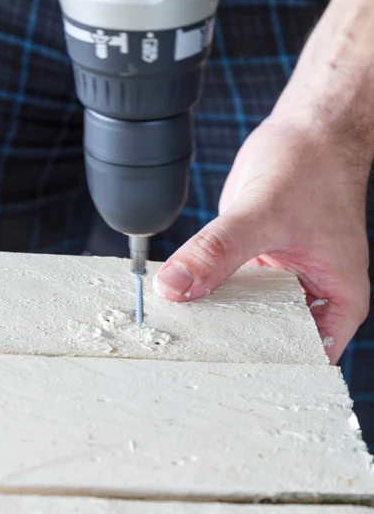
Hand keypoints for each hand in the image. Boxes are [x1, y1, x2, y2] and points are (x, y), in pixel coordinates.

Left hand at [153, 115, 370, 363]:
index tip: (220, 380)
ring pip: (245, 318)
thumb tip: (175, 286)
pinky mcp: (256, 267)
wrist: (307, 133)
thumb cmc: (313, 168)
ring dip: (216, 323)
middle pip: (269, 344)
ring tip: (179, 337)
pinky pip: (230, 291)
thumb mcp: (265, 213)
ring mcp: (281, 285)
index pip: (301, 360)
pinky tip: (183, 302)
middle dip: (232, 352)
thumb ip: (218, 251)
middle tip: (189, 361)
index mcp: (337, 303)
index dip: (264, 373)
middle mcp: (310, 300)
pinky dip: (209, 295)